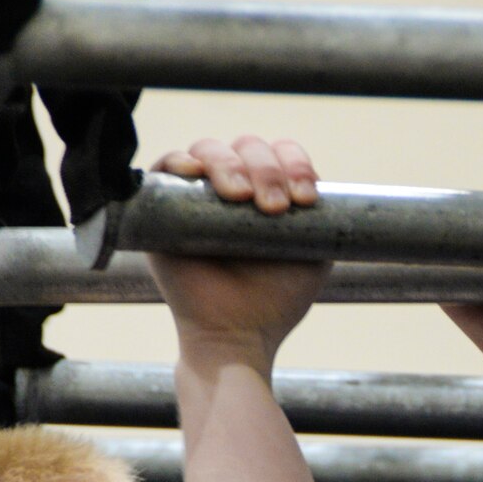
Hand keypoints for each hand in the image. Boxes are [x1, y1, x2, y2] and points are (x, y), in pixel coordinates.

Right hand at [146, 137, 329, 363]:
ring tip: (240, 198)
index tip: (305, 199)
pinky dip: (179, 161)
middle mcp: (231, 189)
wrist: (237, 335)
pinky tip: (194, 173)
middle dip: (266, 169)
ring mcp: (195, 196)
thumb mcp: (315, 253)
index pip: (280, 152)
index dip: (294, 163)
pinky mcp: (161, 210)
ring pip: (209, 150)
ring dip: (229, 164)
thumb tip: (314, 180)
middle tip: (273, 207)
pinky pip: (165, 168)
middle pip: (247, 146)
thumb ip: (321, 216)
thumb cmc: (275, 299)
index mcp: (268, 192)